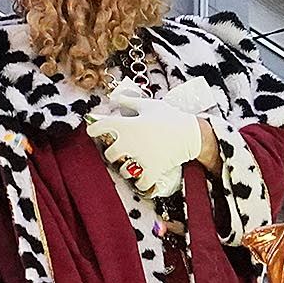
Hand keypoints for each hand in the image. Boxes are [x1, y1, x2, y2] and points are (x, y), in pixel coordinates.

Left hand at [87, 100, 206, 198]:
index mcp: (127, 125)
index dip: (93, 129)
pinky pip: (141, 184)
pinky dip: (141, 185)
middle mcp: (130, 142)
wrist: (191, 132)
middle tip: (117, 153)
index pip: (101, 126)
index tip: (92, 131)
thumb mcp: (148, 105)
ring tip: (131, 167)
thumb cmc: (169, 117)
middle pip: (110, 154)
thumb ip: (129, 102)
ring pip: (124, 171)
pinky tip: (141, 182)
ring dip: (126, 170)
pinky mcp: (153, 170)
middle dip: (112, 154)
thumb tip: (114, 98)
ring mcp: (141, 158)